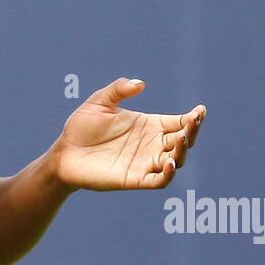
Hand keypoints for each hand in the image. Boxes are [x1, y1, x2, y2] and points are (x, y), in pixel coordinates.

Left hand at [51, 78, 204, 191]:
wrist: (64, 153)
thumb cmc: (81, 126)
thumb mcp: (99, 102)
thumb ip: (118, 90)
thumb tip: (140, 83)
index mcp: (149, 124)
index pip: (178, 122)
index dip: (193, 118)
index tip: (200, 111)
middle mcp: (152, 144)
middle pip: (183, 140)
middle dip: (191, 131)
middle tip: (192, 122)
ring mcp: (145, 162)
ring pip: (176, 160)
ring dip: (182, 151)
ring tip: (180, 139)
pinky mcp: (136, 179)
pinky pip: (159, 180)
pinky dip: (168, 174)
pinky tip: (169, 163)